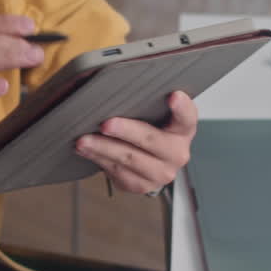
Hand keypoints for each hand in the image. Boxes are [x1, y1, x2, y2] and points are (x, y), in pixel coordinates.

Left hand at [74, 91, 197, 194]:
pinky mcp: (142, 185)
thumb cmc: (150, 129)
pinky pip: (117, 172)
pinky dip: (99, 159)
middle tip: (105, 124)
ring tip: (83, 140)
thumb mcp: (155, 114)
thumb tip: (116, 85)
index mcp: (184, 129)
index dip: (181, 107)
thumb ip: (148, 102)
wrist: (150, 160)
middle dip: (126, 131)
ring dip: (103, 148)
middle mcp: (177, 154)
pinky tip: (86, 150)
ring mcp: (161, 173)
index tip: (173, 95)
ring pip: (129, 159)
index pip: (187, 116)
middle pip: (151, 139)